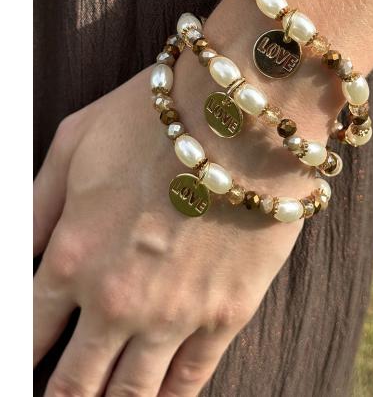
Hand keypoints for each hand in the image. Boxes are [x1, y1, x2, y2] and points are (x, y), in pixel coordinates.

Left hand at [33, 61, 309, 396]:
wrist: (242, 113)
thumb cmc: (157, 118)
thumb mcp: (75, 142)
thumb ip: (36, 204)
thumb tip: (17, 251)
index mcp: (72, 257)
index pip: (29, 333)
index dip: (20, 358)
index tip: (24, 368)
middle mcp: (117, 299)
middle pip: (74, 383)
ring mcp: (175, 314)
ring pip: (131, 393)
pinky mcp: (228, 313)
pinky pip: (190, 380)